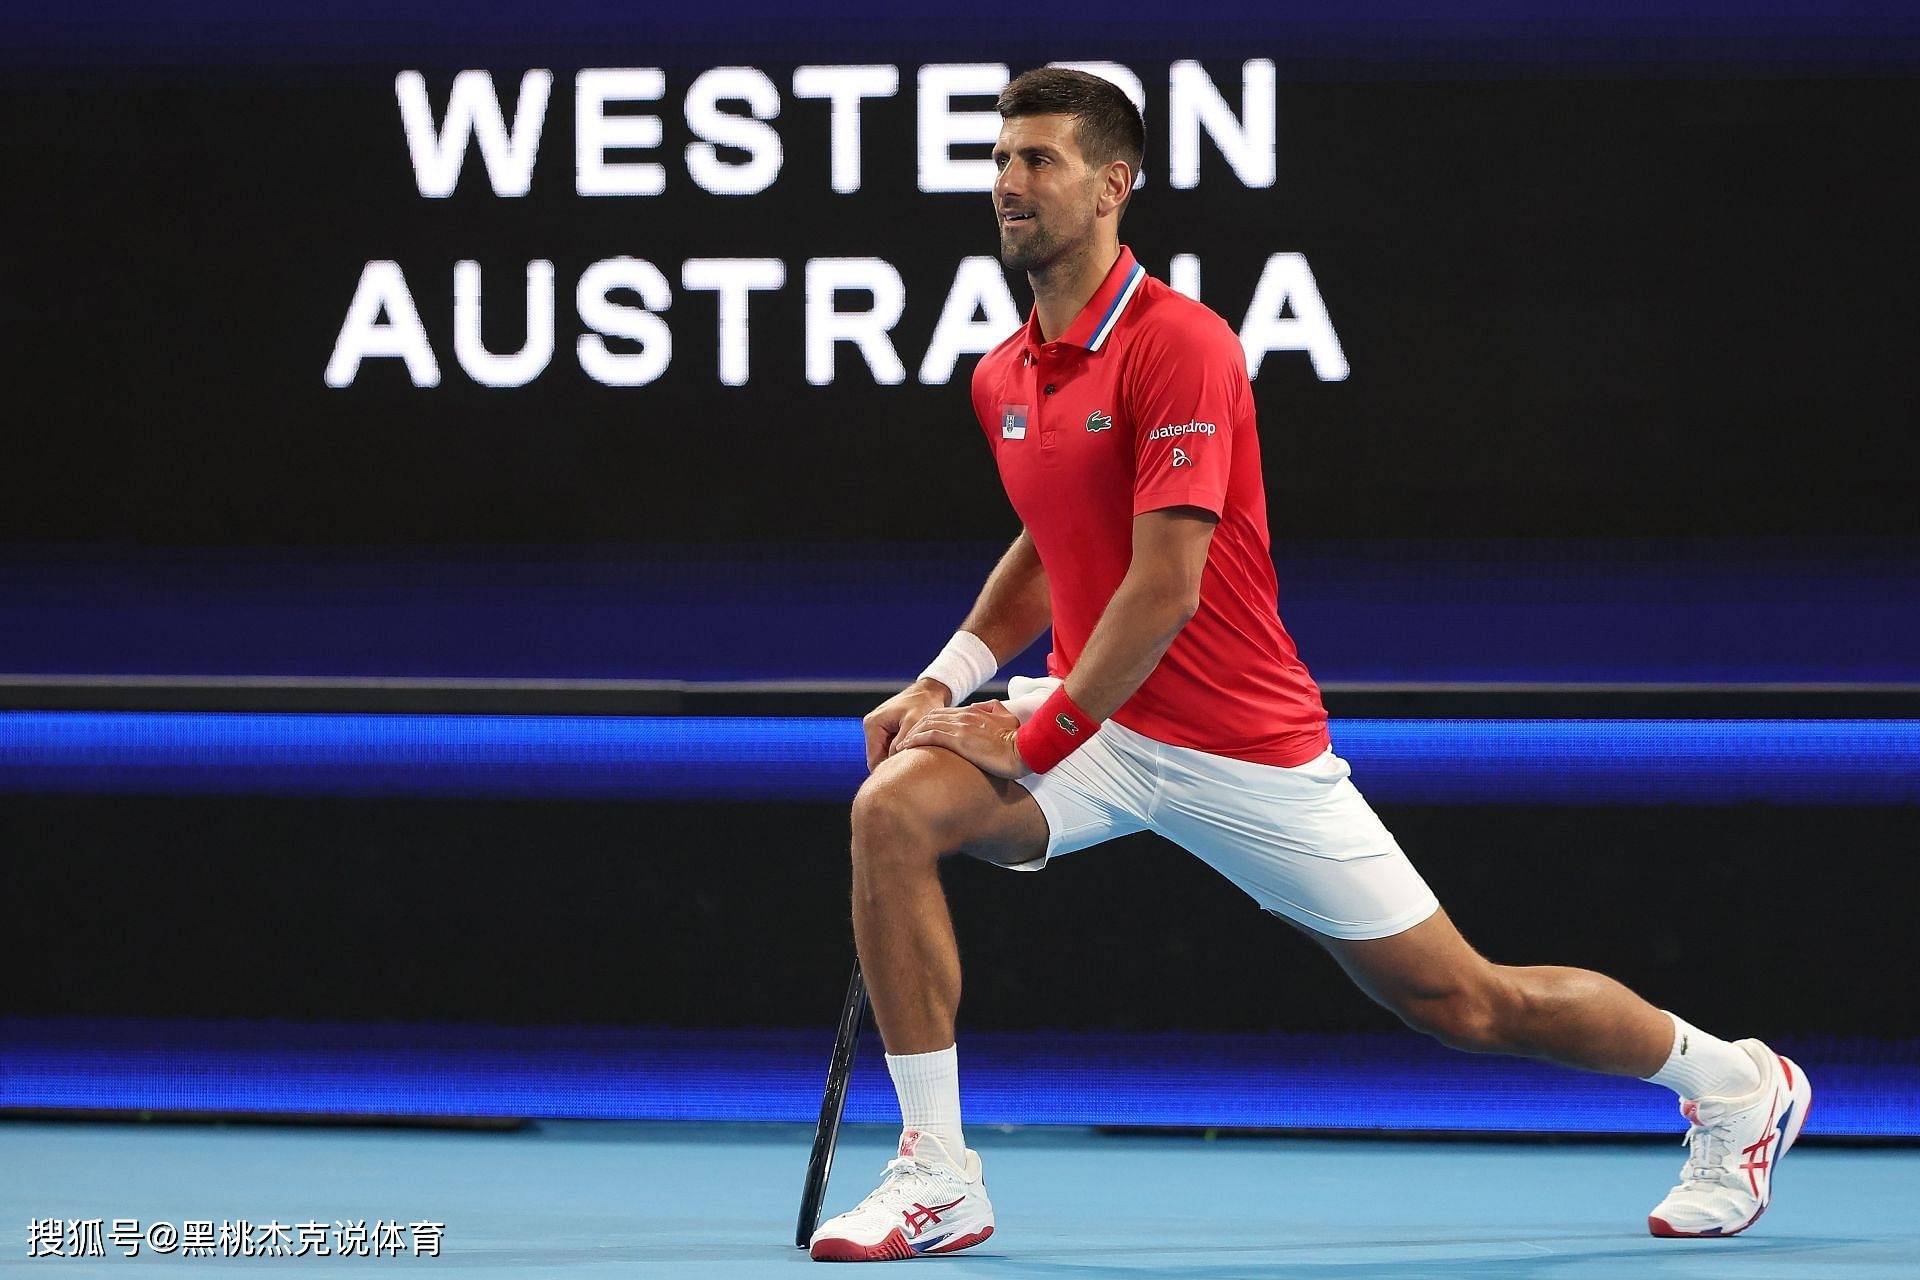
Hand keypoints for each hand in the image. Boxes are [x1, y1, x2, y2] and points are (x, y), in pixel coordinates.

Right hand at [861, 678, 951, 770]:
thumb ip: (902, 742)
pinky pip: (891, 748)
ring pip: (885, 755)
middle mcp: (872, 727)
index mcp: (873, 725)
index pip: (874, 760)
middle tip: (912, 775)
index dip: (889, 772)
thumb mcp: (914, 722)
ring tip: (916, 764)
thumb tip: (895, 763)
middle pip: (878, 758)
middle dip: (894, 766)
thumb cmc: (924, 703)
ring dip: (899, 759)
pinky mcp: (887, 730)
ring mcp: (878, 728)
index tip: (905, 782)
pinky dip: (902, 753)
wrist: (931, 690)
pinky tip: (916, 755)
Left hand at [891, 701, 1029, 779]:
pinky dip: (914, 741)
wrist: (1026, 750)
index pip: (944, 714)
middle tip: (904, 741)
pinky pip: (929, 736)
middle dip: (915, 728)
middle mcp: (965, 716)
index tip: (919, 734)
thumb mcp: (1010, 720)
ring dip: (910, 735)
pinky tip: (905, 749)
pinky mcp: (959, 739)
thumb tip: (991, 709)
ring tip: (899, 747)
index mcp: (975, 712)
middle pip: (931, 717)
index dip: (929, 723)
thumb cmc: (1021, 742)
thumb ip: (998, 711)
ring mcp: (961, 726)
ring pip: (926, 724)